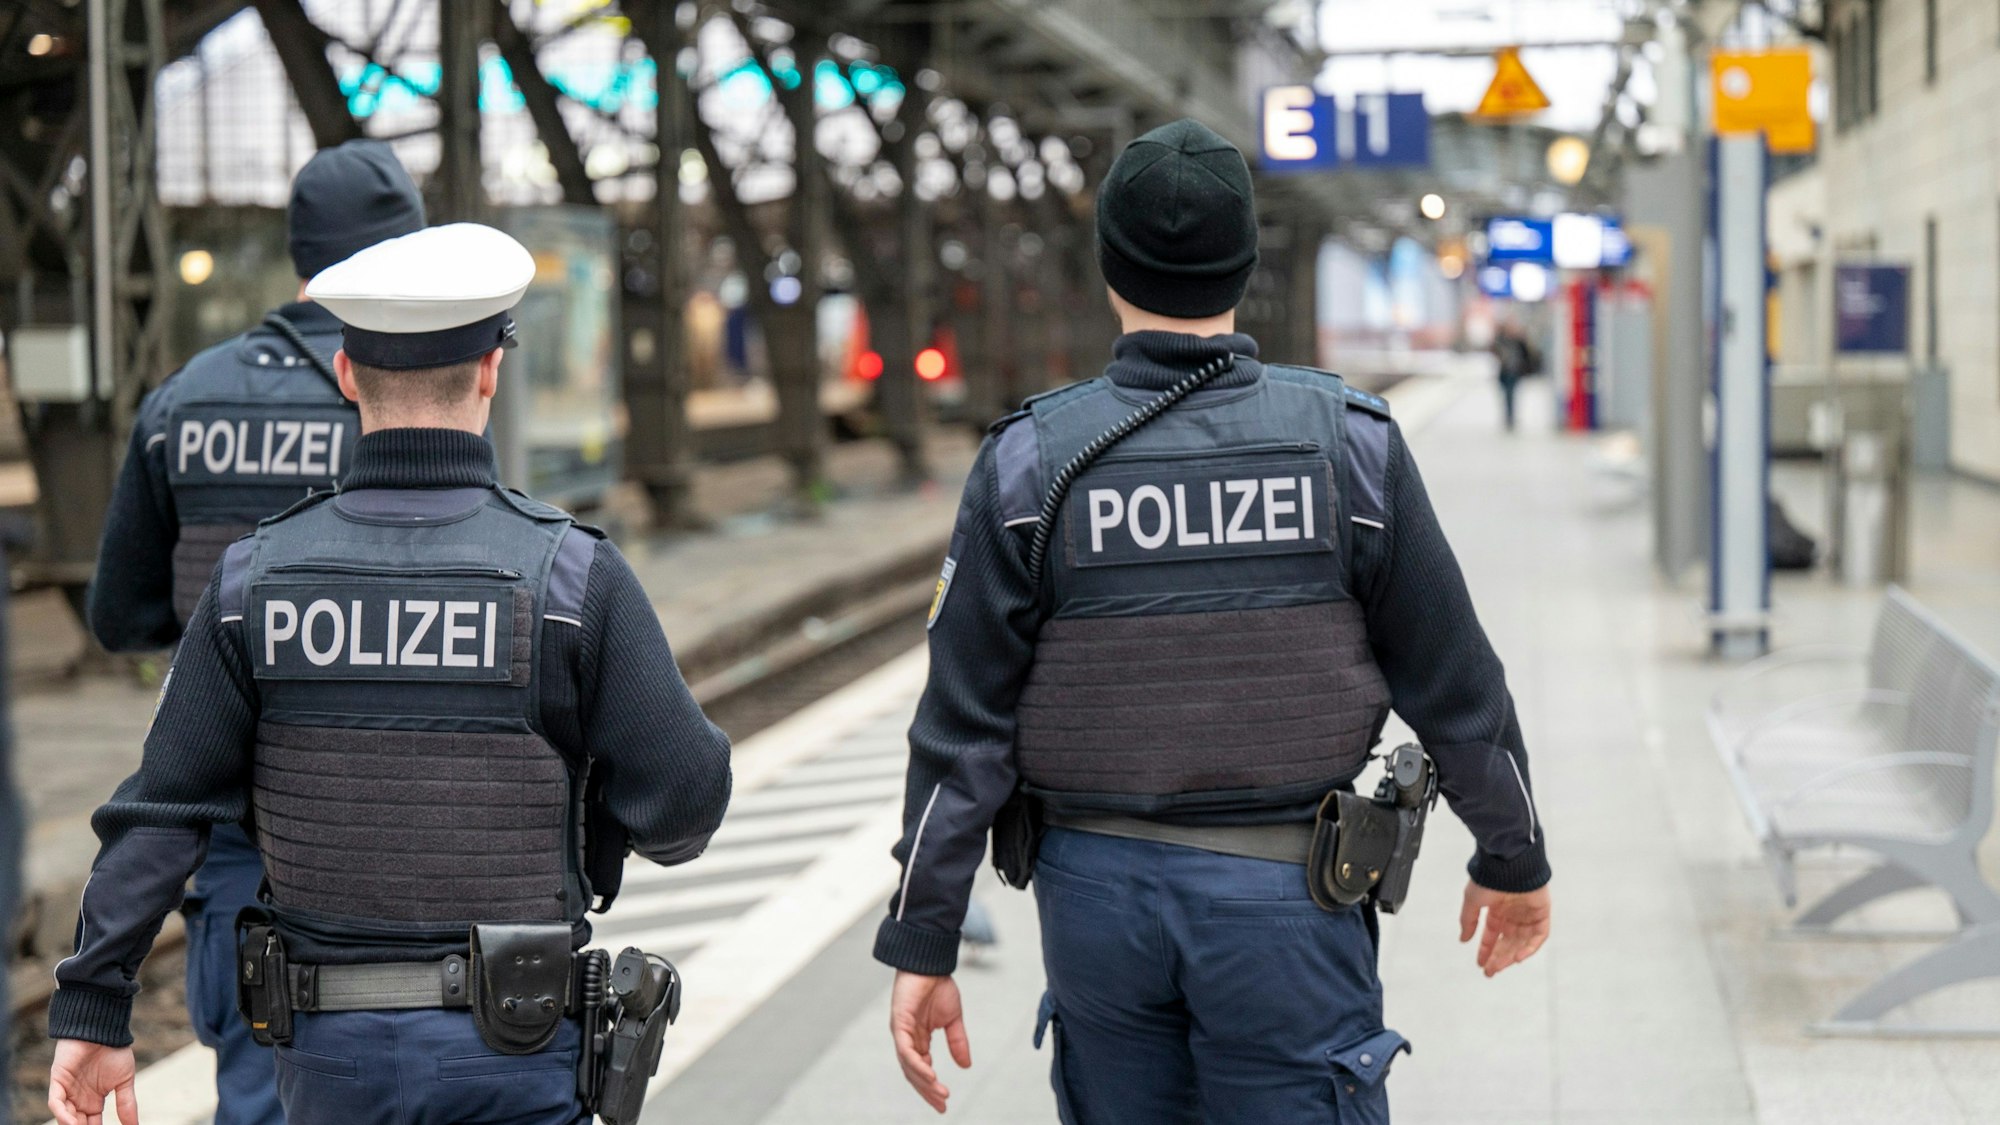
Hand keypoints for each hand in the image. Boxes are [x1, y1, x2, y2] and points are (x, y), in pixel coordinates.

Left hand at [49, 1038, 138, 1124]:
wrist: (104, 1030)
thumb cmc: (115, 1051)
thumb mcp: (125, 1081)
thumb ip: (127, 1104)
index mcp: (93, 1101)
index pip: (92, 1124)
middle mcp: (78, 1099)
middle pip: (77, 1123)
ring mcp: (67, 1091)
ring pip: (64, 1116)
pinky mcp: (58, 1081)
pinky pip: (55, 1102)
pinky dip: (62, 1113)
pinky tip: (73, 1122)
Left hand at [890, 971, 970, 1113]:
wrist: (931, 962)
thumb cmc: (938, 986)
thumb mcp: (953, 1019)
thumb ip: (957, 1042)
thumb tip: (966, 1066)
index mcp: (918, 1039)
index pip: (922, 1070)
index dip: (931, 1087)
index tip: (945, 1102)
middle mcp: (907, 1039)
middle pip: (913, 1073)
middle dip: (927, 1091)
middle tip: (942, 1106)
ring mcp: (901, 1031)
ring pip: (908, 1065)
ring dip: (924, 1081)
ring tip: (939, 1092)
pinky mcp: (899, 1023)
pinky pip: (905, 1049)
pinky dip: (916, 1063)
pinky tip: (929, 1073)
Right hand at [1459, 881, 1551, 977]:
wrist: (1509, 865)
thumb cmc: (1490, 879)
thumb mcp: (1472, 901)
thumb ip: (1468, 921)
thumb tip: (1463, 939)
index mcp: (1497, 910)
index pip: (1492, 935)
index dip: (1486, 950)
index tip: (1480, 964)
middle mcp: (1513, 914)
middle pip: (1507, 942)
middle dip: (1498, 958)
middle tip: (1490, 971)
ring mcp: (1528, 915)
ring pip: (1522, 942)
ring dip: (1511, 956)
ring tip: (1501, 967)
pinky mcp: (1542, 914)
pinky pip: (1539, 936)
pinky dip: (1530, 948)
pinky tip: (1517, 957)